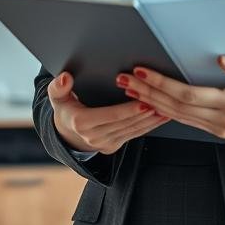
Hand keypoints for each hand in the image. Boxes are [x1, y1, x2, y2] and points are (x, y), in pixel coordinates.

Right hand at [47, 71, 170, 154]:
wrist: (65, 133)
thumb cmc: (65, 108)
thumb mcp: (57, 97)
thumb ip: (58, 87)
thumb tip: (64, 78)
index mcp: (81, 123)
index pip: (110, 115)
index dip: (128, 109)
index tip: (144, 100)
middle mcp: (94, 137)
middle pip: (125, 123)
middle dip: (145, 112)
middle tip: (162, 100)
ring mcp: (105, 144)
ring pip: (133, 130)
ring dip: (151, 120)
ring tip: (166, 107)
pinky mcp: (114, 146)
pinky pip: (134, 135)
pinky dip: (148, 126)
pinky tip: (160, 117)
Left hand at [116, 55, 224, 140]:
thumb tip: (223, 59)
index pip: (189, 95)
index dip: (163, 84)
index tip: (143, 72)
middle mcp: (224, 120)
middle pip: (177, 107)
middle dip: (148, 92)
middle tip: (125, 79)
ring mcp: (220, 128)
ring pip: (178, 116)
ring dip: (152, 102)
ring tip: (131, 88)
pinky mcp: (218, 130)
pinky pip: (187, 121)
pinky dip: (166, 111)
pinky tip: (152, 101)